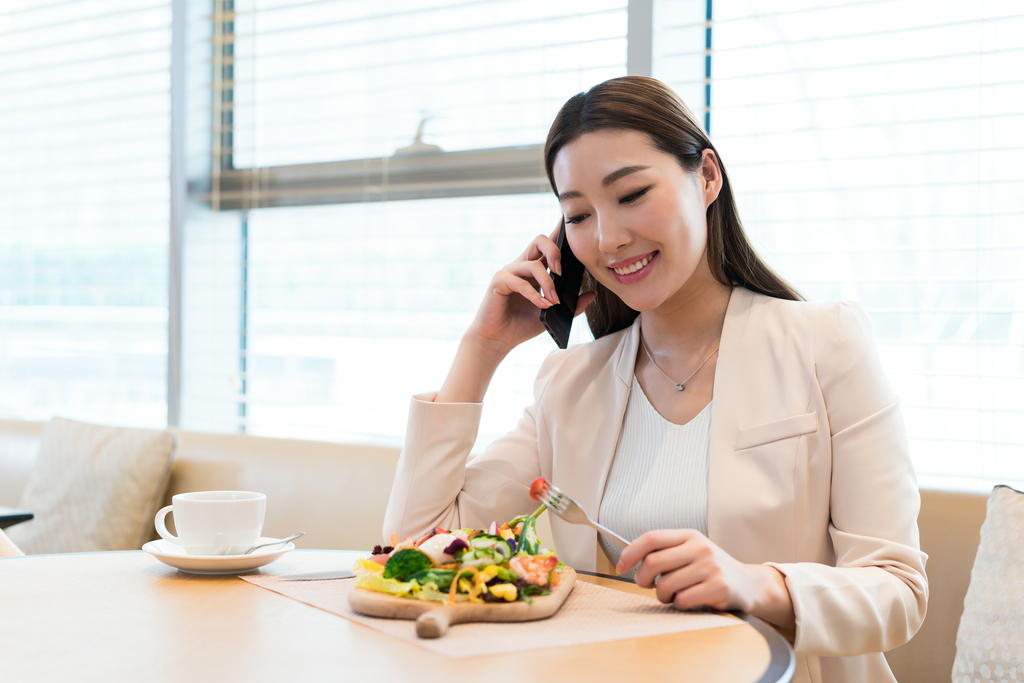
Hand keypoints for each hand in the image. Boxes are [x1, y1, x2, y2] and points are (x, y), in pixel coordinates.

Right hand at [466, 218, 595, 355]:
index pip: (548, 245)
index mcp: (534, 269)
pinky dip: (534, 295)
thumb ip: (572, 305)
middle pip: (539, 240)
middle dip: (555, 251)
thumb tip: (593, 293)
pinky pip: (520, 282)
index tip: (570, 221)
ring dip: (548, 284)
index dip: (559, 231)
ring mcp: (509, 272)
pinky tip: (542, 305)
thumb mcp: (553, 314)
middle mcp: (521, 265)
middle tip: (562, 272)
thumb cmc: (522, 325)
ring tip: (554, 301)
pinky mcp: (498, 281)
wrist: (499, 339)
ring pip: (534, 264)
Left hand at [616, 529, 794, 628]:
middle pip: (653, 563)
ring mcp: (710, 567)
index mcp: (690, 535)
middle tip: (646, 585)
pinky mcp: (718, 588)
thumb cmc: (712, 569)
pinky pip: (682, 600)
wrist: (749, 584)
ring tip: (675, 595)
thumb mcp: (692, 551)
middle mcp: (700, 548)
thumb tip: (629, 557)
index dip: (630, 552)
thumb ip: (666, 551)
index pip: (651, 538)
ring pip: (665, 585)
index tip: (620, 566)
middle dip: (642, 579)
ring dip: (663, 596)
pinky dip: (680, 605)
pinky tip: (691, 601)